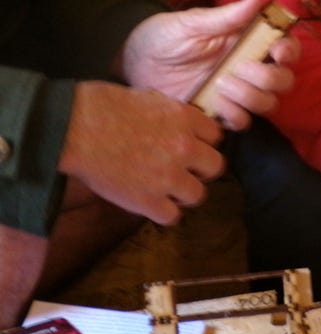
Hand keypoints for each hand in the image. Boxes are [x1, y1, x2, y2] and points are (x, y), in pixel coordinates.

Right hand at [58, 81, 223, 224]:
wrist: (71, 128)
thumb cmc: (99, 105)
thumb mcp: (146, 97)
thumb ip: (171, 113)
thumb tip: (182, 122)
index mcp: (183, 119)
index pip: (216, 136)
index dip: (203, 142)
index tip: (191, 146)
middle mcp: (184, 148)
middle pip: (215, 167)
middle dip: (200, 170)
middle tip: (183, 170)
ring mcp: (168, 176)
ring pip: (198, 196)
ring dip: (183, 194)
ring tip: (166, 189)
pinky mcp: (149, 201)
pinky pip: (171, 217)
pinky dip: (162, 212)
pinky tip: (150, 203)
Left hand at [120, 0, 298, 129]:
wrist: (133, 67)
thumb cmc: (162, 38)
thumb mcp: (192, 24)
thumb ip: (227, 16)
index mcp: (247, 42)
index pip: (286, 48)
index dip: (289, 51)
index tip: (277, 51)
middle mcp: (248, 69)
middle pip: (283, 81)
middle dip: (269, 77)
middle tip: (240, 67)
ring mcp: (237, 94)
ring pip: (268, 103)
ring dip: (250, 95)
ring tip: (221, 83)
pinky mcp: (222, 114)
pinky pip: (243, 122)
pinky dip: (233, 114)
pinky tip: (214, 102)